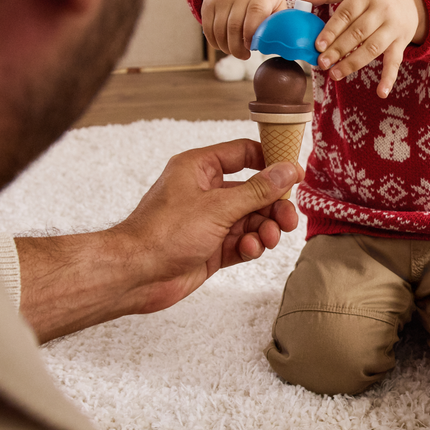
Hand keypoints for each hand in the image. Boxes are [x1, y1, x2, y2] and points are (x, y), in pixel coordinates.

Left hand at [111, 139, 301, 314]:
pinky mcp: (212, 247)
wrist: (135, 275)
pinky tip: (248, 249)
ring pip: (252, 219)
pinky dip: (251, 245)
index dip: (270, 161)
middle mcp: (205, 192)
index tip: (294, 174)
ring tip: (269, 238)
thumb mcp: (218, 207)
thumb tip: (288, 170)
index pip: (244, 153)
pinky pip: (243, 241)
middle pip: (254, 191)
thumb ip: (258, 189)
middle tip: (288, 219)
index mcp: (200, 169)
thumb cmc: (163, 234)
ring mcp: (209, 221)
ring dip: (265, 228)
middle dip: (273, 206)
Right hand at [202, 0, 285, 59]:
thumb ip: (280, 24)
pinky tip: (224, 45)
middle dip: (238, 47)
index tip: (252, 47)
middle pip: (234, 25)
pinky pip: (208, 29)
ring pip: (219, 29)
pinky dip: (215, 42)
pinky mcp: (208, 3)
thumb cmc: (264, 2)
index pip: (256, 12)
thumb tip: (282, 45)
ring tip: (235, 51)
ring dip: (226, 47)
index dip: (252, 33)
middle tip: (244, 56)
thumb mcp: (277, 7)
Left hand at [303, 0, 426, 97]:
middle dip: (339, 50)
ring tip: (336, 74)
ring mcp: (393, 27)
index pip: (346, 14)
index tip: (318, 46)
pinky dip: (389, 77)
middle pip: (358, 33)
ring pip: (372, 48)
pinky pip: (395, 61)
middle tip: (323, 63)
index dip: (331, 31)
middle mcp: (382, 10)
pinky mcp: (401, 42)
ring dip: (353, 63)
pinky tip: (381, 92)